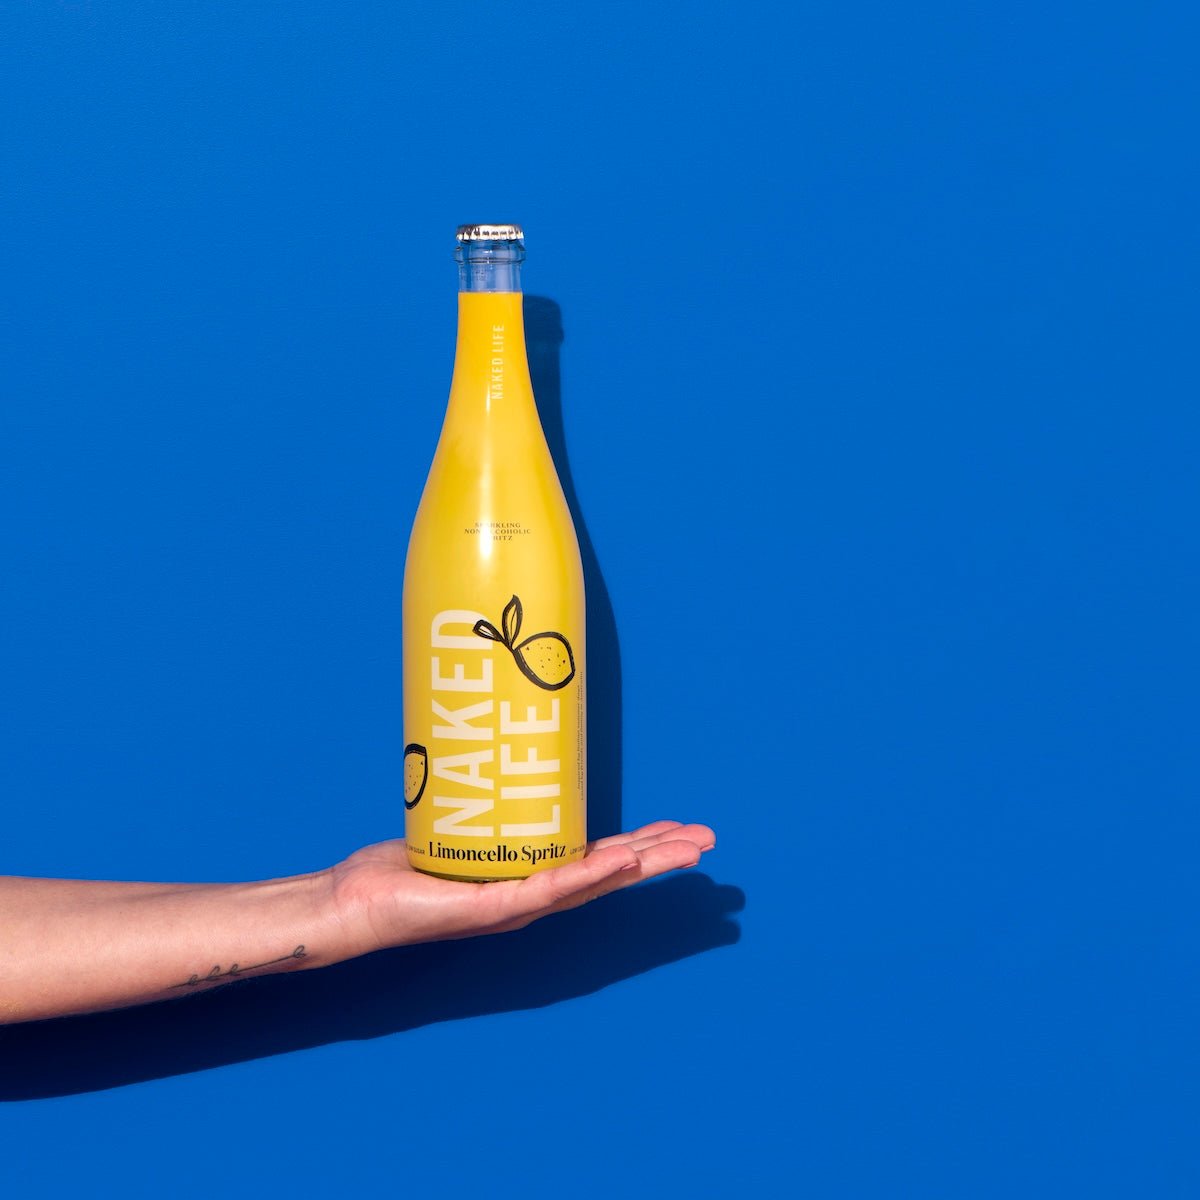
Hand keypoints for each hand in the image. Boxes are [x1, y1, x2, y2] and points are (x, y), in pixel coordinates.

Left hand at [329, 820, 716, 951]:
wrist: (356, 902)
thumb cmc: (403, 867)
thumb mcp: (459, 826)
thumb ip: (486, 801)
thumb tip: (500, 747)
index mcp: (530, 878)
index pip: (597, 860)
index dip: (642, 845)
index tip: (680, 826)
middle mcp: (530, 897)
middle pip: (609, 875)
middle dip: (660, 857)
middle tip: (707, 841)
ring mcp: (515, 906)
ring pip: (591, 882)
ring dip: (639, 865)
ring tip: (682, 849)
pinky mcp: (490, 909)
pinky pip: (547, 890)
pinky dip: (585, 875)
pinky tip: (617, 862)